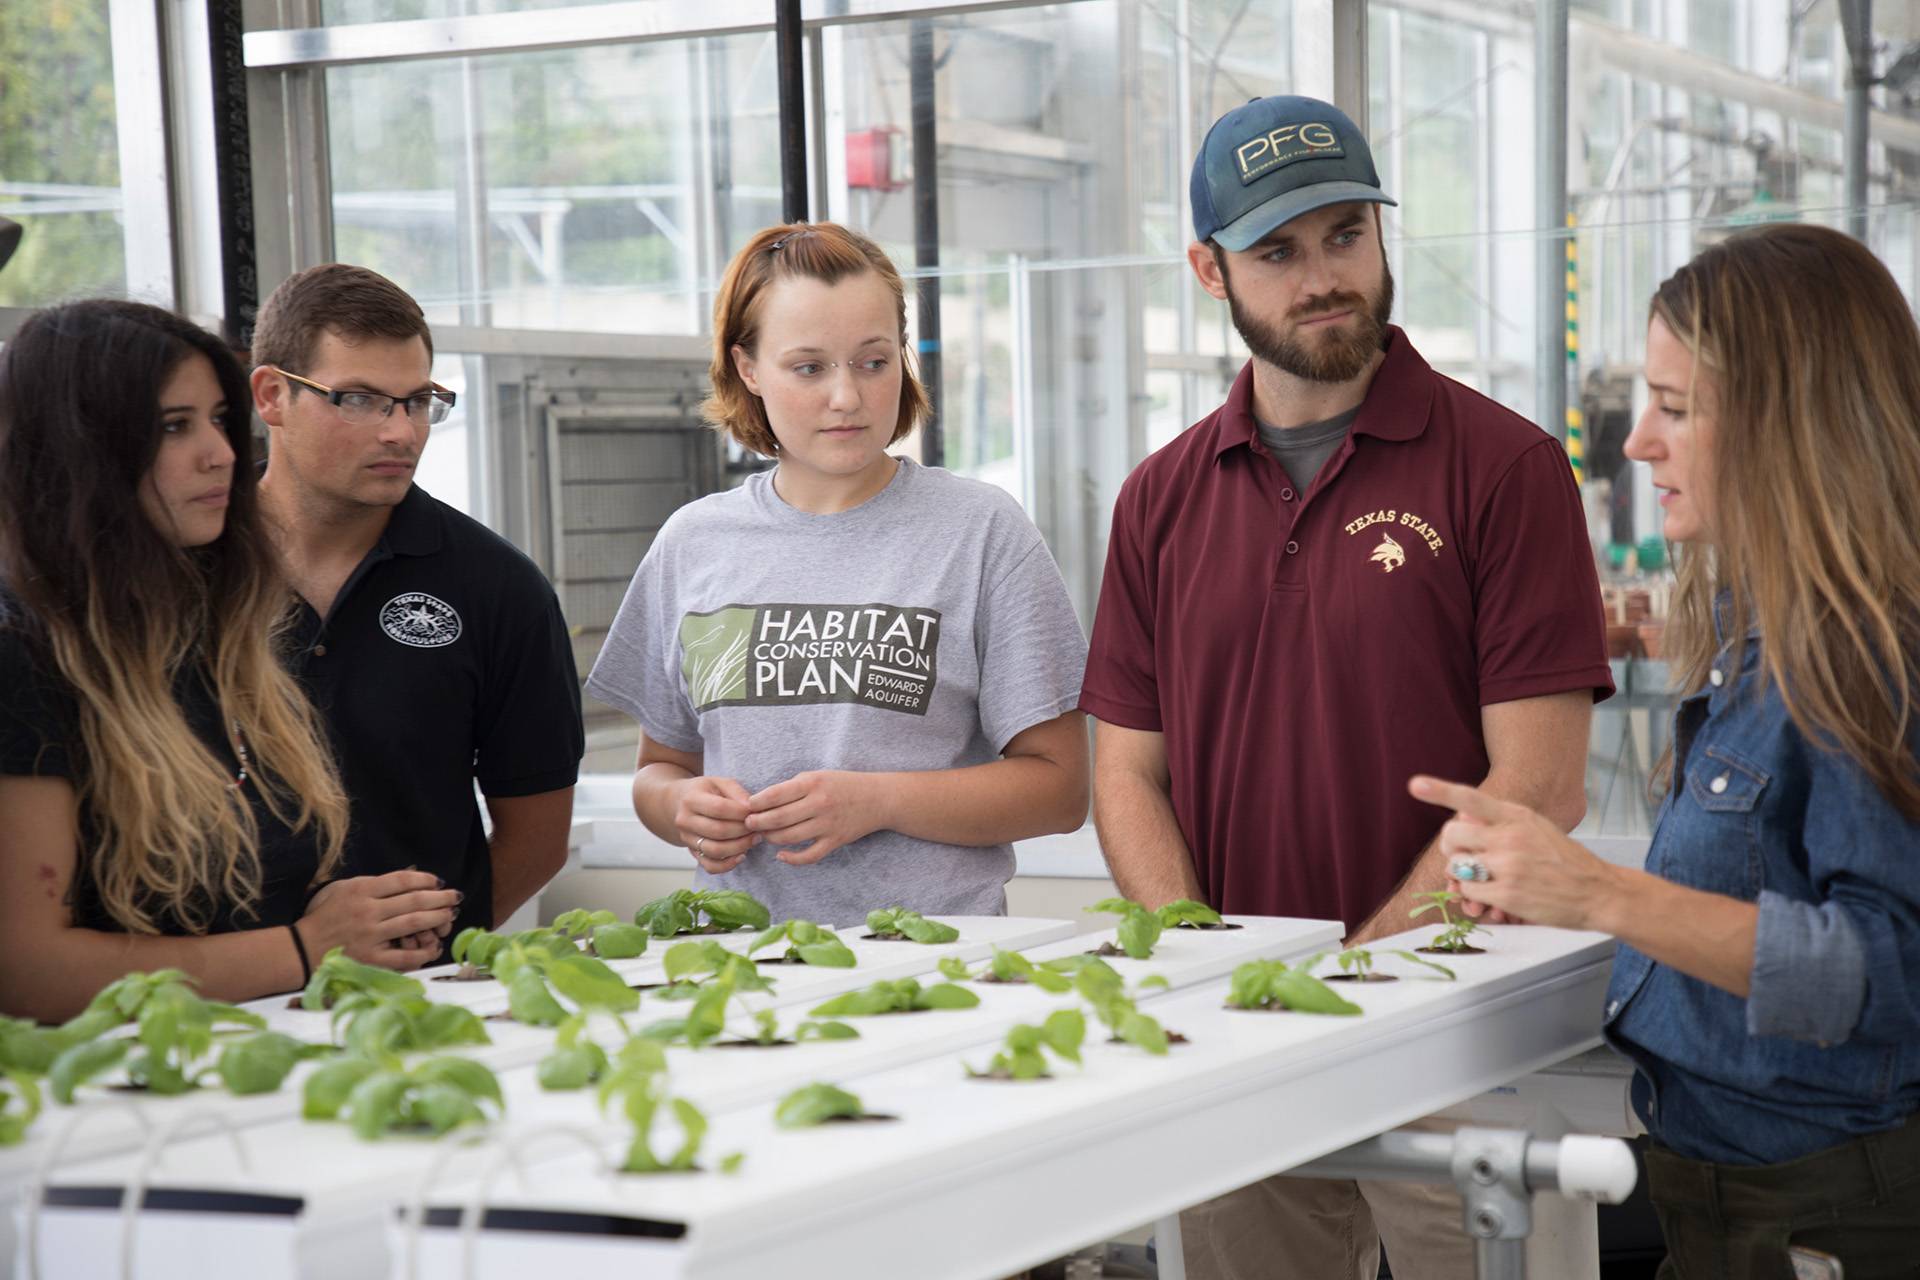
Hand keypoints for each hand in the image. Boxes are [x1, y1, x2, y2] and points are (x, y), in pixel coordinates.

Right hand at [299, 870, 462, 969]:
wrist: (301, 948)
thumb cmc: (324, 917)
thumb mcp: (343, 889)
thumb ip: (372, 884)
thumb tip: (406, 879)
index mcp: (361, 890)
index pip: (402, 880)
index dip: (425, 879)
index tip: (438, 881)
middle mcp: (368, 911)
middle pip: (414, 900)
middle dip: (440, 897)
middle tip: (455, 897)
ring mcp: (370, 936)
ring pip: (414, 923)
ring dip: (437, 918)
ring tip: (449, 915)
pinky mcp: (371, 959)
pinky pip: (404, 956)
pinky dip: (423, 952)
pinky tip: (435, 947)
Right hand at [674, 776, 757, 874]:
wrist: (679, 803)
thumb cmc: (705, 791)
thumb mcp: (719, 783)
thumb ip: (736, 792)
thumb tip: (751, 808)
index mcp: (691, 799)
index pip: (719, 808)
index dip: (740, 812)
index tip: (755, 811)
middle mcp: (685, 821)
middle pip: (718, 831)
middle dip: (743, 831)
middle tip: (759, 827)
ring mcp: (687, 839)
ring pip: (715, 851)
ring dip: (740, 847)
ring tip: (754, 839)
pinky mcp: (692, 853)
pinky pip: (710, 866)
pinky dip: (728, 865)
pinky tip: (742, 855)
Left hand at [745, 771, 882, 865]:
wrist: (878, 798)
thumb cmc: (844, 784)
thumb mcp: (819, 775)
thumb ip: (793, 786)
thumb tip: (763, 801)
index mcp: (813, 783)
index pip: (775, 795)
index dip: (756, 803)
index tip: (745, 807)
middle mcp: (819, 803)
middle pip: (778, 818)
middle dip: (758, 823)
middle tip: (748, 824)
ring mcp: (828, 824)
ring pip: (789, 838)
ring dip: (771, 839)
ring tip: (764, 835)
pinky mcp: (835, 841)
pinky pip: (809, 856)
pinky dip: (792, 859)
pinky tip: (781, 856)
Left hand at [1408, 776, 1621, 930]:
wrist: (1598, 891)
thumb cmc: (1566, 860)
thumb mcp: (1537, 828)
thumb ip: (1502, 823)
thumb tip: (1462, 823)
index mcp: (1517, 816)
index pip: (1471, 799)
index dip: (1440, 791)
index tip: (1415, 785)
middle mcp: (1510, 837)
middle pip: (1451, 836)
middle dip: (1451, 847)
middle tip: (1462, 856)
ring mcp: (1508, 866)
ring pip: (1455, 866)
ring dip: (1461, 874)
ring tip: (1480, 878)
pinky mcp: (1507, 894)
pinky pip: (1468, 891)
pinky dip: (1472, 896)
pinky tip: (1489, 896)